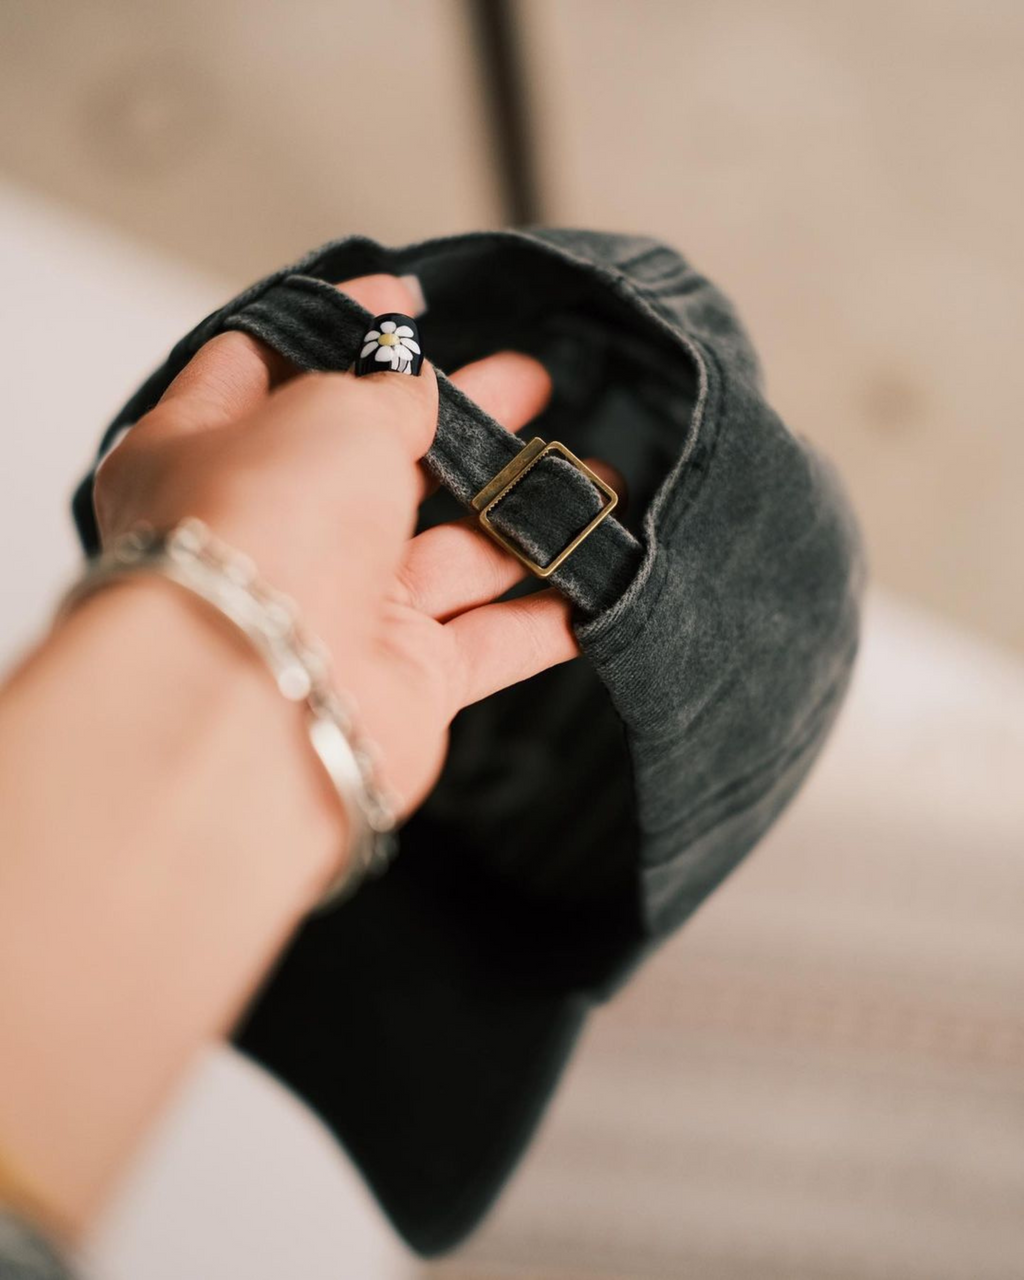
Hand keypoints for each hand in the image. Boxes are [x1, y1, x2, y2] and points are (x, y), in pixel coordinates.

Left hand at [93, 273, 622, 825]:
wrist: (261, 700)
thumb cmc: (267, 529)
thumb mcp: (331, 409)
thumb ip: (386, 388)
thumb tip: (416, 381)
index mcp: (208, 451)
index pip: (270, 366)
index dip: (343, 328)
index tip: (410, 301)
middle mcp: (271, 535)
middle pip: (380, 462)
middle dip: (463, 420)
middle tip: (532, 380)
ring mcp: (339, 611)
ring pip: (449, 554)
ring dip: (523, 516)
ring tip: (601, 477)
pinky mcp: (398, 683)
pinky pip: (485, 643)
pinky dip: (543, 618)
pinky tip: (597, 585)